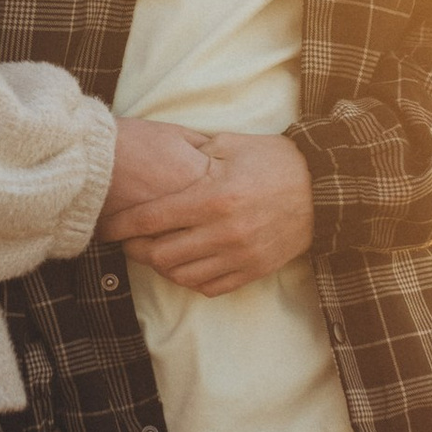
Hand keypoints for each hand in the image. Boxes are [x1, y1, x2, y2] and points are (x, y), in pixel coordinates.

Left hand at [108, 131, 313, 296]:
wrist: (325, 190)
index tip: (105, 228)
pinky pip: (208, 286)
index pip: (151, 219)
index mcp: (213, 197)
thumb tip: (160, 158)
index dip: (120, 226)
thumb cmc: (277, 162)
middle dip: (136, 249)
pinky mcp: (253, 271)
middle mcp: (223, 232)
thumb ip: (194, 153)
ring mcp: (239, 255)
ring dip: (161, 266)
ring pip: (180, 275)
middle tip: (129, 241)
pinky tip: (185, 264)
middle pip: (159, 254)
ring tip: (155, 252)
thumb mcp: (233, 145)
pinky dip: (190, 279)